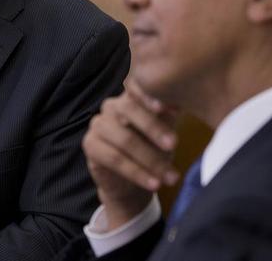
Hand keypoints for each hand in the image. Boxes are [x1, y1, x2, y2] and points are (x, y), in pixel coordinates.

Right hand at [82, 79, 179, 229]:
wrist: (131, 184)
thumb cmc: (152, 151)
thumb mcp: (165, 130)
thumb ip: (169, 114)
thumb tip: (181, 104)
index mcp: (130, 97)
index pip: (136, 87)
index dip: (151, 96)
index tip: (173, 109)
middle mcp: (111, 106)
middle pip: (129, 110)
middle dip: (154, 128)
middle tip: (174, 145)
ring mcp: (98, 124)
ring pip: (125, 139)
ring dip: (150, 159)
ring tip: (170, 176)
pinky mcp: (90, 145)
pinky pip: (115, 158)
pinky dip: (137, 173)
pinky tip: (153, 183)